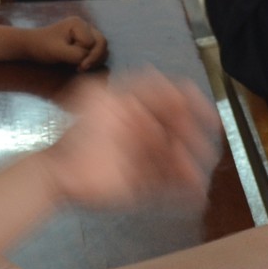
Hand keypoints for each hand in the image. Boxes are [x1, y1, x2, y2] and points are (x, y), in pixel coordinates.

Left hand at [18, 17, 108, 71]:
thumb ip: (75, 55)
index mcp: (78, 24)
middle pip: (102, 43)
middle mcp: (85, 25)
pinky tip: (80, 65)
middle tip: (80, 69)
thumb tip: (88, 60)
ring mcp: (86, 33)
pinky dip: (92, 60)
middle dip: (94, 58)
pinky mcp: (84, 41)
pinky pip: (97, 51)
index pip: (92, 43)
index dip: (85, 55)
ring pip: (102, 48)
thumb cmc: (42, 46)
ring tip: (79, 67)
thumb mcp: (57, 52)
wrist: (32, 46)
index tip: (73, 63)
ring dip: (94, 60)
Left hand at [44, 71, 219, 210]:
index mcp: (138, 108)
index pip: (174, 101)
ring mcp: (145, 157)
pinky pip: (170, 185)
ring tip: (197, 178)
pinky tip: (197, 195)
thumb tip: (156, 73)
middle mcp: (145, 130)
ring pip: (179, 159)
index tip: (210, 120)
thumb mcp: (94, 97)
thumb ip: (127, 85)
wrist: (56, 172)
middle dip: (194, 140)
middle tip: (201, 152)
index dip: (195, 106)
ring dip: (192, 167)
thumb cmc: (77, 133)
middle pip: (181, 132)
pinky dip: (186, 189)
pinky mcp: (142, 182)